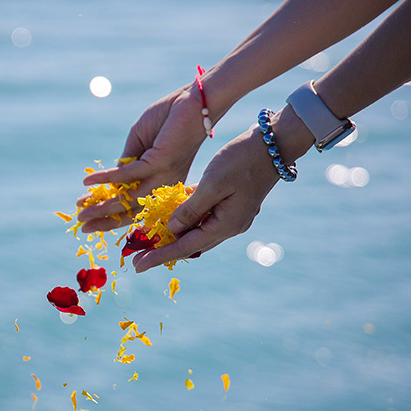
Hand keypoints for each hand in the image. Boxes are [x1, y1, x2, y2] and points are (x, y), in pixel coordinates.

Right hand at [76, 85, 209, 232]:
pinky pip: (127, 175)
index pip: (133, 207)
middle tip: (80, 222)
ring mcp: (163, 176)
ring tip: (80, 208)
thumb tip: (108, 182)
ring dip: (101, 204)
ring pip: (127, 198)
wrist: (195, 101)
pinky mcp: (160, 162)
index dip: (109, 214)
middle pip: (129, 210)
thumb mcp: (140, 144)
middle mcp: (164, 186)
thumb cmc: (168, 120)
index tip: (87, 218)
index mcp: (161, 184)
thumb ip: (126, 164)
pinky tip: (88, 182)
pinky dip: (105, 179)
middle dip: (103, 217)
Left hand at [131, 125, 280, 271]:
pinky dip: (185, 220)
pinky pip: (203, 219)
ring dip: (173, 237)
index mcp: (226, 225)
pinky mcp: (231, 207)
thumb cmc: (242, 160)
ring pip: (195, 233)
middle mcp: (229, 227)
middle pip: (189, 245)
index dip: (159, 257)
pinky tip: (168, 218)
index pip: (185, 247)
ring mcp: (231, 218)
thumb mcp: (212, 183)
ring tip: (148, 239)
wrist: (273, 144)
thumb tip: (171, 230)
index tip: (137, 266)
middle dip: (163, 251)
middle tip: (137, 257)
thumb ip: (190, 209)